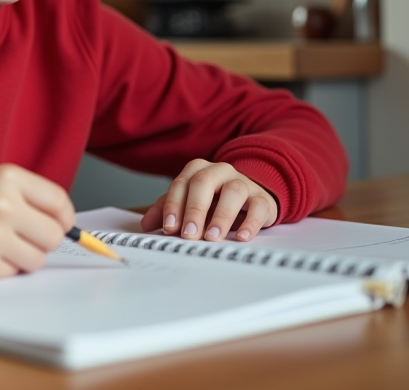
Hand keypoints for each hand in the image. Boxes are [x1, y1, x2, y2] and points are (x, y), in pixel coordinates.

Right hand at [0, 164, 74, 278]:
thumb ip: (28, 197)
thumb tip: (66, 224)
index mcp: (8, 177)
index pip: (60, 202)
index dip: (64, 218)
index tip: (58, 223)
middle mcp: (3, 203)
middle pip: (54, 235)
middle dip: (43, 240)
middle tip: (22, 236)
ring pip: (38, 259)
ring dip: (24, 256)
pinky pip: (14, 273)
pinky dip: (3, 267)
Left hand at [139, 159, 277, 242]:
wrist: (250, 197)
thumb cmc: (214, 201)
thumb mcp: (189, 203)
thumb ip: (167, 210)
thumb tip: (146, 225)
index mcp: (198, 170)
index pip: (181, 183)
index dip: (173, 205)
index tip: (169, 228)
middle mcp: (220, 171)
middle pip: (204, 182)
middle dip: (194, 209)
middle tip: (189, 235)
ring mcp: (243, 182)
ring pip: (233, 191)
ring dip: (221, 216)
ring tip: (212, 238)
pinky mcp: (262, 198)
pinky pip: (258, 206)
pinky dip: (250, 222)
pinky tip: (242, 237)